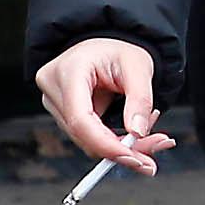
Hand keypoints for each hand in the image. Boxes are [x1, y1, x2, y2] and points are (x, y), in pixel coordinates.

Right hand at [33, 36, 174, 175]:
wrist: (106, 45)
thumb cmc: (118, 51)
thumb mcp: (138, 66)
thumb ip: (140, 99)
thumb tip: (137, 133)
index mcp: (69, 70)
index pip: (80, 119)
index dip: (105, 145)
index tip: (132, 158)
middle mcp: (54, 87)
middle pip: (84, 135)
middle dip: (120, 150)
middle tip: (151, 159)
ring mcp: (54, 102)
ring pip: (86, 141)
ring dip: (120, 147)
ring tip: (151, 137)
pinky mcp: (61, 113)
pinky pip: (87, 137)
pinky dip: (113, 141)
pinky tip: (133, 132)